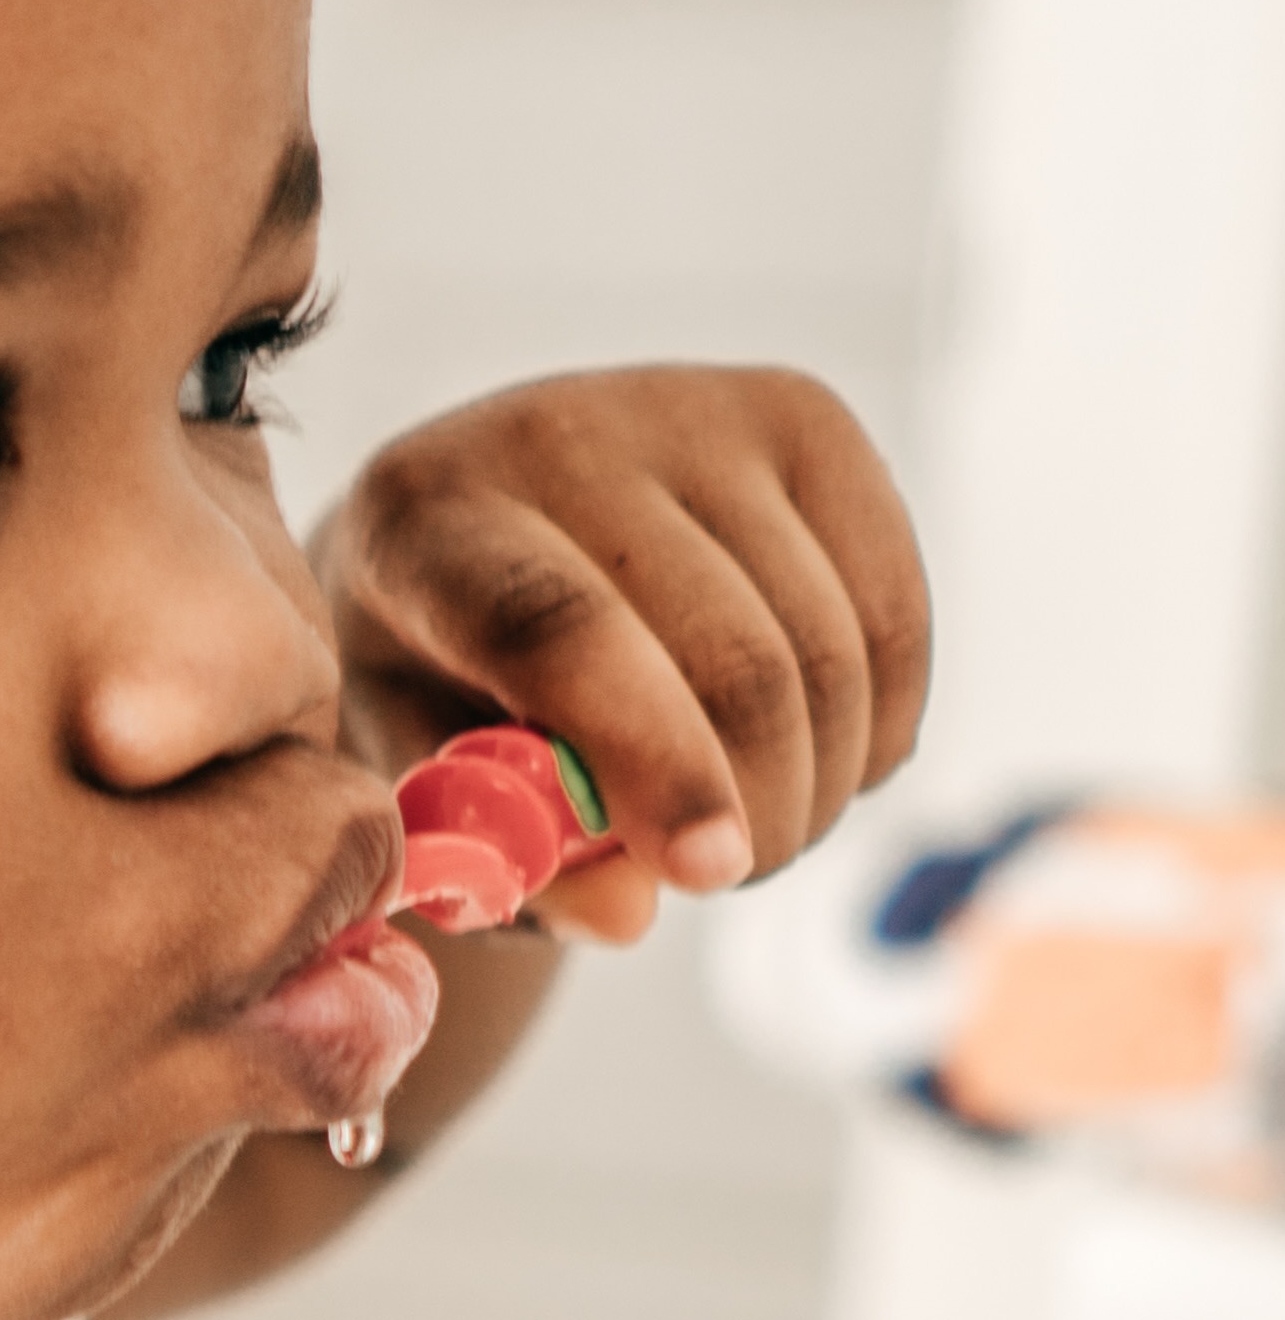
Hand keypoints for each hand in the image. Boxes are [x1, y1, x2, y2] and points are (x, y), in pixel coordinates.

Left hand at [314, 366, 930, 948]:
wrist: (484, 540)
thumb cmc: (438, 687)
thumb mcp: (432, 783)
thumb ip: (508, 859)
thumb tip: (630, 910)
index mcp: (426, 520)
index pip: (558, 629)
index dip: (653, 760)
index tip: (708, 872)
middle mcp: (556, 434)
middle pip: (726, 658)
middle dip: (753, 815)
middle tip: (718, 876)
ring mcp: (690, 408)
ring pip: (828, 651)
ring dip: (814, 789)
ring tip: (745, 821)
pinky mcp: (802, 417)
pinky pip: (894, 620)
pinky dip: (873, 732)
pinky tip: (807, 756)